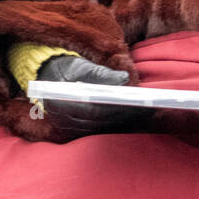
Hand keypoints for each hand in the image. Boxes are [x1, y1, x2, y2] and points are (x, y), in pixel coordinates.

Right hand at [35, 55, 150, 136]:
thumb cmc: (66, 69)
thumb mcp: (81, 66)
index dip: (118, 109)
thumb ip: (101, 73)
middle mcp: (65, 120)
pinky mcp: (76, 132)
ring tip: (147, 114)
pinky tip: (134, 120)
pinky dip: (117, 126)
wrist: (48, 78)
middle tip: (150, 110)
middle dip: (127, 116)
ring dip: (125, 123)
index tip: (139, 104)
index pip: (94, 110)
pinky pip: (100, 132)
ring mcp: (70, 129)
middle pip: (101, 123)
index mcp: (62, 102)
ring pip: (102, 130)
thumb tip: (124, 78)